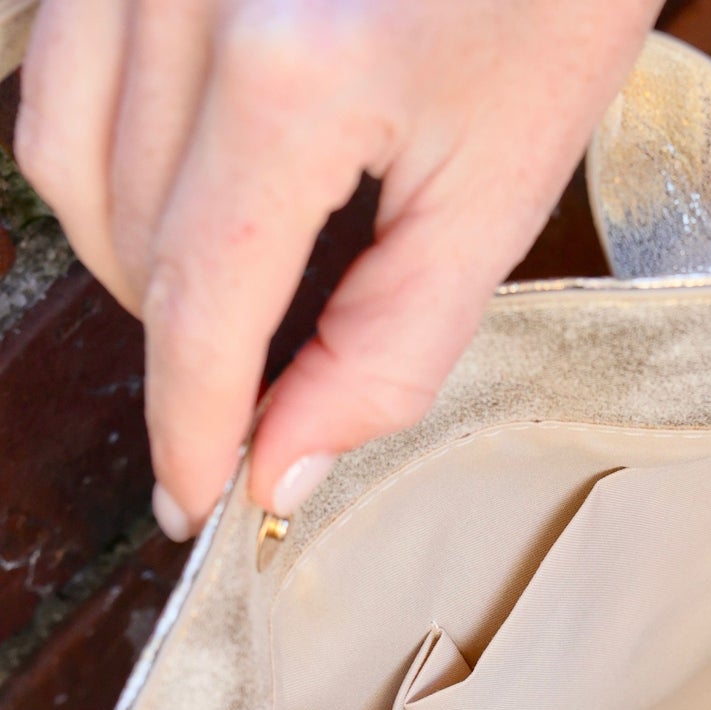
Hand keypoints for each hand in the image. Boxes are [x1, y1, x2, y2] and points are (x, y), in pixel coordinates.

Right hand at [15, 0, 657, 535]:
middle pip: (131, 237)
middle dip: (186, 346)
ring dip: (133, 255)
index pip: (199, 304)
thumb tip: (286, 459)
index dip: (192, 422)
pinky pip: (59, 62)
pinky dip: (104, 150)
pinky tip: (186, 186)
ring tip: (228, 297)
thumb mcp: (504, 184)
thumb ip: (394, 343)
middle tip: (255, 398)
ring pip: (65, 152)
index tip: (202, 500)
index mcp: (293, 73)